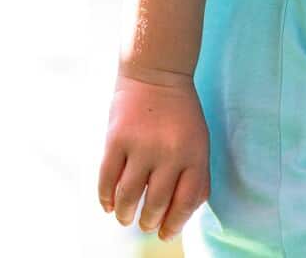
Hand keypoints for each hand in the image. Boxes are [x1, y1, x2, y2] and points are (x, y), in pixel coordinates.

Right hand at [100, 65, 210, 239]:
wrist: (157, 72)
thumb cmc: (180, 112)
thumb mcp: (199, 140)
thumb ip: (195, 174)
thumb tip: (183, 214)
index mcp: (194, 154)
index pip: (187, 202)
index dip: (175, 224)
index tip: (166, 234)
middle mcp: (169, 152)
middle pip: (157, 203)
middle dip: (150, 222)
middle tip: (144, 225)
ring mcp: (141, 146)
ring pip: (129, 196)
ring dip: (126, 214)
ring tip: (125, 218)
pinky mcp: (116, 139)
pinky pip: (107, 179)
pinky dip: (106, 198)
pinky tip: (108, 205)